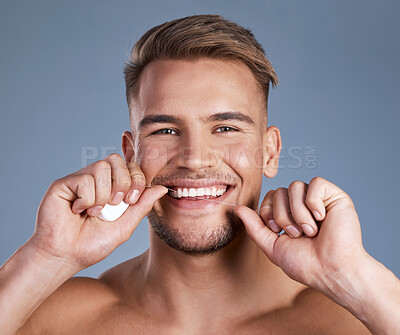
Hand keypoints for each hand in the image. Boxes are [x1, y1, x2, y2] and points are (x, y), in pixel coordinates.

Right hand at [29, 153, 166, 271]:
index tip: (131, 200)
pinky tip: (78, 211)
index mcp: (111, 187)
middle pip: (116, 160)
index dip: (136, 178)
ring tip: (95, 212)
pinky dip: (87, 199)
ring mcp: (79, 180)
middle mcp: (95, 180)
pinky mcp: (63, 184)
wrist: (65, 257)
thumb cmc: (92, 244)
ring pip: (102, 167)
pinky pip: (84, 179)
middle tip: (116, 204)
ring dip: (104, 194)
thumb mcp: (125, 225)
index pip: (129, 166)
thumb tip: (162, 188)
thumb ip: (142, 205)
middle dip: (123, 182)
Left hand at [235, 177, 367, 291]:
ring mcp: (319, 199)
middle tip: (296, 234)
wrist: (331, 271)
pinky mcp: (335, 196)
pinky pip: (315, 183)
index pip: (270, 196)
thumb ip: (254, 227)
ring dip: (298, 213)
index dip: (268, 212)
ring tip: (310, 231)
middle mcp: (304, 204)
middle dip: (282, 216)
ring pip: (295, 186)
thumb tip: (237, 208)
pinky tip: (322, 218)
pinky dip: (314, 203)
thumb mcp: (272, 246)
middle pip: (280, 191)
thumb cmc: (305, 263)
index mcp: (290, 214)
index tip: (278, 232)